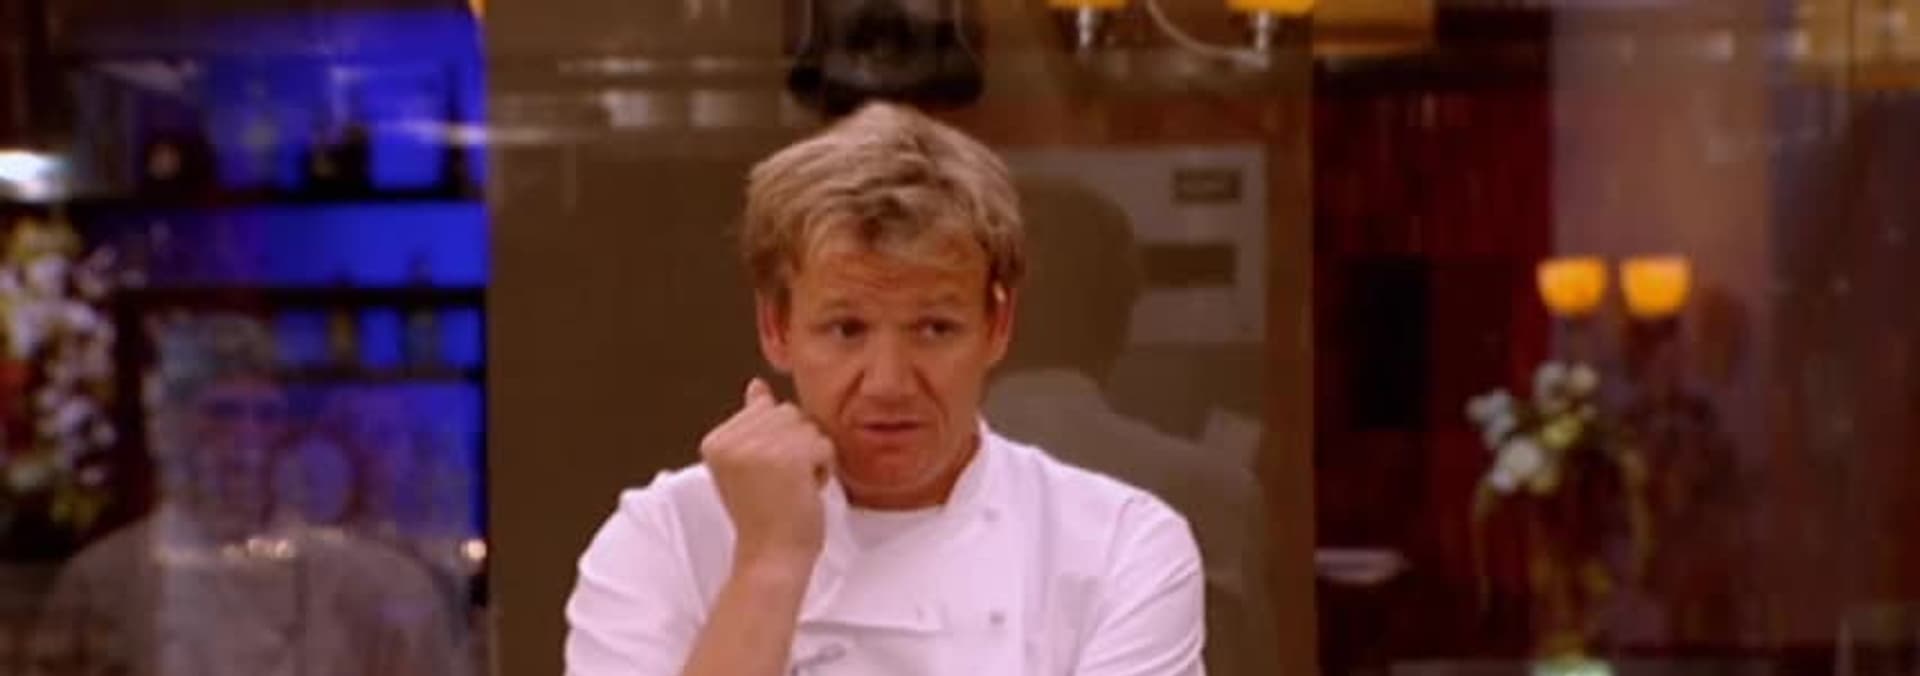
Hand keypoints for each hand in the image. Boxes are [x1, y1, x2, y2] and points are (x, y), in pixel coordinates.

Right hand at [699, 378, 834, 574]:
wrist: (771, 559)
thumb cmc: (766, 516)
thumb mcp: (748, 465)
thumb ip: (751, 423)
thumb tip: (757, 386)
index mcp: (715, 441)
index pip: (766, 408)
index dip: (778, 442)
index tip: (765, 478)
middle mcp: (729, 441)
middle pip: (788, 412)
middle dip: (796, 445)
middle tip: (781, 484)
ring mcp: (756, 448)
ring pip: (808, 426)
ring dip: (811, 457)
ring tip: (792, 487)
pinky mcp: (786, 458)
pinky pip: (823, 444)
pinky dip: (823, 469)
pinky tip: (805, 491)